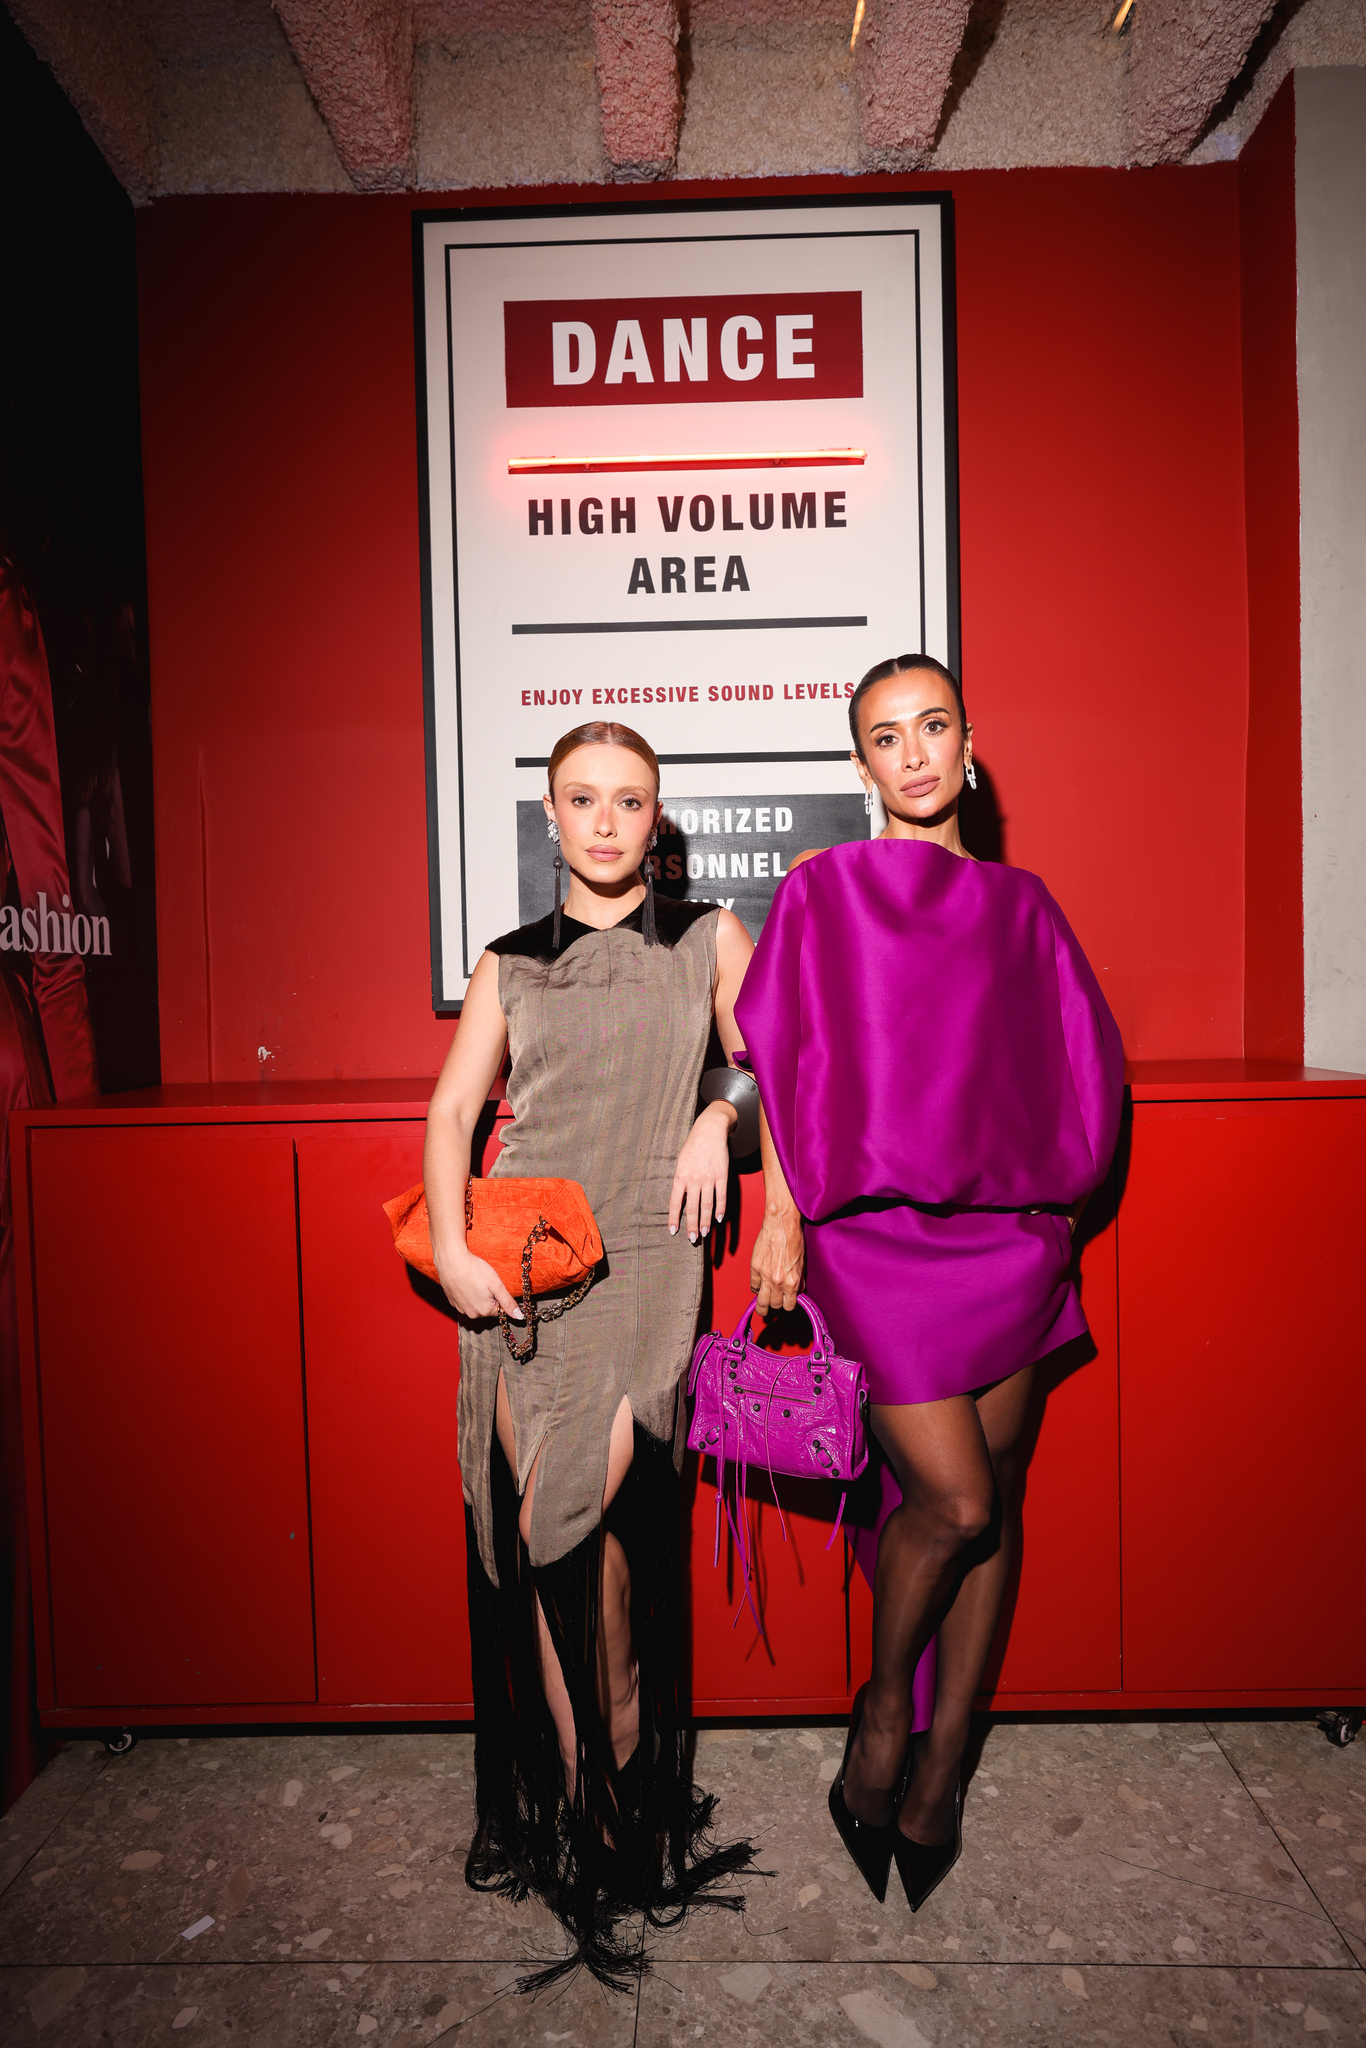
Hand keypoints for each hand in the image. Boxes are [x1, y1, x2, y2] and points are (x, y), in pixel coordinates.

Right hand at [434, 1246, 524, 1321]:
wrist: (451, 1261)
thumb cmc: (474, 1270)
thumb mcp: (496, 1285)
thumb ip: (508, 1302)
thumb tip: (519, 1316)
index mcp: (485, 1311)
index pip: (500, 1310)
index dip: (501, 1298)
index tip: (496, 1286)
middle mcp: (472, 1314)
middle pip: (488, 1308)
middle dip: (490, 1298)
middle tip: (486, 1282)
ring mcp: (460, 1309)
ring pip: (476, 1305)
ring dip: (478, 1296)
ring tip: (476, 1281)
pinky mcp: (452, 1302)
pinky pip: (465, 1301)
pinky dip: (467, 1294)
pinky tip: (467, 1282)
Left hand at [668, 1102, 733, 1242]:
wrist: (709, 1130)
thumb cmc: (693, 1147)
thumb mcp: (680, 1162)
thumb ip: (680, 1181)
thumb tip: (679, 1201)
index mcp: (680, 1176)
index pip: (675, 1202)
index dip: (673, 1218)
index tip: (673, 1231)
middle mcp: (694, 1179)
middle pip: (692, 1207)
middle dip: (691, 1225)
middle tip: (691, 1239)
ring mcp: (709, 1178)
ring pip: (707, 1204)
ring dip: (705, 1221)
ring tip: (703, 1233)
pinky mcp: (722, 1175)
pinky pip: (721, 1195)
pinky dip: (720, 1208)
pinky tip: (718, 1219)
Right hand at [751, 1204, 803, 1314]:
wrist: (781, 1225)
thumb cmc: (794, 1240)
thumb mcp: (802, 1264)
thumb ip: (799, 1281)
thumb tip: (797, 1292)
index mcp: (792, 1282)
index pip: (789, 1306)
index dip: (788, 1305)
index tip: (786, 1302)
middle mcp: (778, 1282)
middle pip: (774, 1305)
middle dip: (776, 1304)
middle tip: (775, 1302)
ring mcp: (764, 1276)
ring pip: (761, 1302)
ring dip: (762, 1306)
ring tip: (763, 1307)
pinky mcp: (754, 1268)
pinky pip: (753, 1286)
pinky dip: (756, 1288)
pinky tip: (759, 1287)